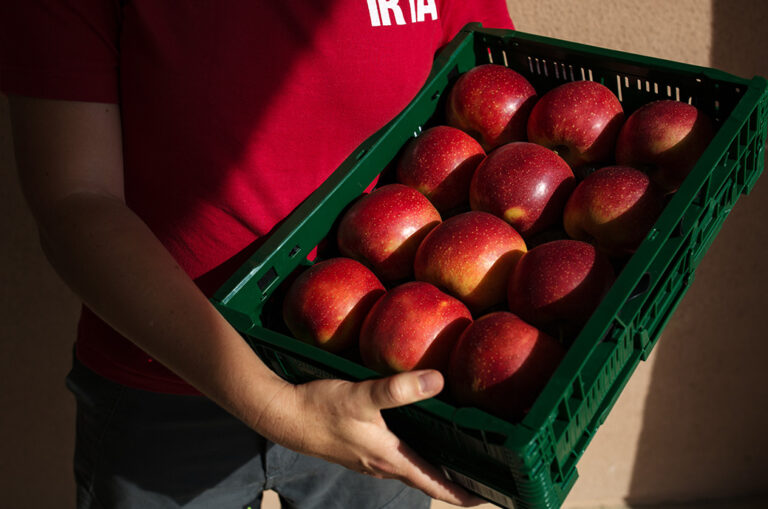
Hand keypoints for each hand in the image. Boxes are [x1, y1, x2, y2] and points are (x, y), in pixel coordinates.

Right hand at [257, 369, 484, 506]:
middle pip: (427, 477)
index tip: (487, 497)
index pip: (435, 484)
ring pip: (411, 466)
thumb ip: (398, 390)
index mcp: (390, 458)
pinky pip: (395, 454)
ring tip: (458, 452)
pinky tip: (418, 430)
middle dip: (454, 478)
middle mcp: (383, 464)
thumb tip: (438, 381)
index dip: (462, 493)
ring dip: (434, 464)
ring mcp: (370, 459)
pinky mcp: (360, 448)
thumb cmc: (321, 409)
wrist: (284, 416)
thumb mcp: (362, 396)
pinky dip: (414, 449)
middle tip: (484, 471)